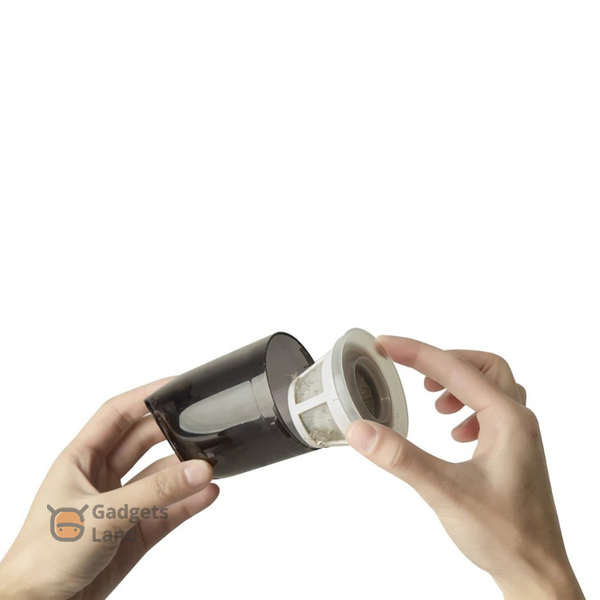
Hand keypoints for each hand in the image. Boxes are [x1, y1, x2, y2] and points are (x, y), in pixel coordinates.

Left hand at [0, 379, 217, 599]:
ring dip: (184, 472)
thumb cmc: (45, 558)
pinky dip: (189, 502)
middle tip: (201, 426)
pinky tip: (207, 495)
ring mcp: (120, 504)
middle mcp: (101, 477)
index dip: (145, 396)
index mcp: (80, 460)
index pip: (117, 414)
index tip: (176, 386)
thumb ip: (155, 494)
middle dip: (172, 432)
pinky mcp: (134, 531)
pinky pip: (168, 510)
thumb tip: (198, 470)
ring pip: (159, 477)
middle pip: (144, 441)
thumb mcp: (103, 516)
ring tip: (211, 466)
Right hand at [346, 336, 583, 599]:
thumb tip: (362, 430)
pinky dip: (466, 406)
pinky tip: (453, 430)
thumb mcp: (445, 492)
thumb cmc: (506, 536)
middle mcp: (517, 420)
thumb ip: (401, 458)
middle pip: (481, 365)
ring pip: (490, 384)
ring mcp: (517, 434)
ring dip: (456, 382)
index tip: (385, 344)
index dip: (415, 352)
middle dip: (442, 360)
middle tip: (407, 365)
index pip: (455, 369)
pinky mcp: (512, 449)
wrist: (535, 571)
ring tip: (430, 398)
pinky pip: (491, 409)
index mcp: (507, 419)